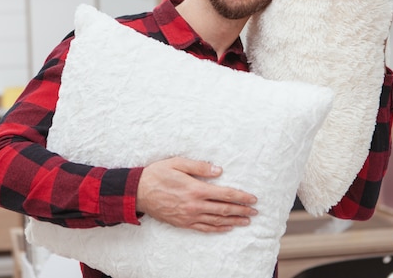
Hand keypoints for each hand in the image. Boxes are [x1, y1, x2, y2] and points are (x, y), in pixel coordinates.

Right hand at [136, 156, 257, 232]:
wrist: (138, 192)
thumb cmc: (157, 174)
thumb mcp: (177, 163)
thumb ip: (199, 167)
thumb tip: (219, 170)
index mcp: (195, 189)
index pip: (225, 194)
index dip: (241, 197)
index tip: (252, 199)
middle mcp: (195, 205)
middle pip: (224, 209)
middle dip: (242, 210)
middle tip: (255, 212)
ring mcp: (189, 216)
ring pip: (216, 220)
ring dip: (233, 221)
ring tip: (246, 221)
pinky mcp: (183, 223)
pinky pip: (204, 228)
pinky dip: (217, 229)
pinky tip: (226, 228)